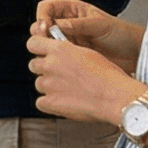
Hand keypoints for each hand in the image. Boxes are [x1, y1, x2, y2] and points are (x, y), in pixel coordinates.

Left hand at [26, 20, 143, 123]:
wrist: (115, 96)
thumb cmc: (108, 75)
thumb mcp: (87, 52)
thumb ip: (68, 51)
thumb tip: (61, 52)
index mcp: (59, 49)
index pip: (33, 43)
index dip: (38, 48)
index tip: (43, 53)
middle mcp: (50, 65)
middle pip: (34, 65)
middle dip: (44, 69)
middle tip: (60, 75)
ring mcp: (48, 84)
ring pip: (39, 83)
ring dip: (49, 86)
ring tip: (68, 90)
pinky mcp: (50, 102)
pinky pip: (40, 102)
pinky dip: (49, 104)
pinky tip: (64, 102)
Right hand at [34, 0, 142, 72]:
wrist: (135, 54)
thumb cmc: (122, 34)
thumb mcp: (100, 25)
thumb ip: (78, 25)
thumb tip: (56, 25)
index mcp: (73, 11)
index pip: (47, 8)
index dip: (42, 16)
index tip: (45, 27)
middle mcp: (68, 25)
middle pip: (42, 25)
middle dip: (41, 32)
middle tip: (47, 41)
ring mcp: (69, 41)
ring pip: (46, 43)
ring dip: (47, 47)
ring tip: (58, 52)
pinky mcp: (72, 57)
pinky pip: (56, 57)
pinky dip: (55, 59)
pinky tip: (62, 62)